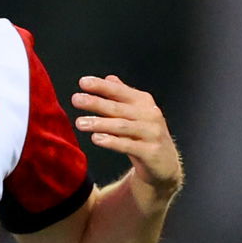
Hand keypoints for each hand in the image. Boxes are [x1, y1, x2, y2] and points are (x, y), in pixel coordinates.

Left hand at [72, 75, 182, 199]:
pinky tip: (96, 138)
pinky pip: (128, 146)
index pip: (120, 92)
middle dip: (96, 103)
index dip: (102, 86)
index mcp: (144, 103)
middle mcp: (150, 115)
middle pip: (118, 108)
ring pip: (121, 126)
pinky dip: (111, 141)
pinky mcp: (150, 152)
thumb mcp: (136, 114)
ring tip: (79, 123)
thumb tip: (109, 78)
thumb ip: (123, 97)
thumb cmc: (145, 136)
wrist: (165, 164)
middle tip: (76, 99)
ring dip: (99, 123)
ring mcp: (151, 133)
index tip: (83, 82)